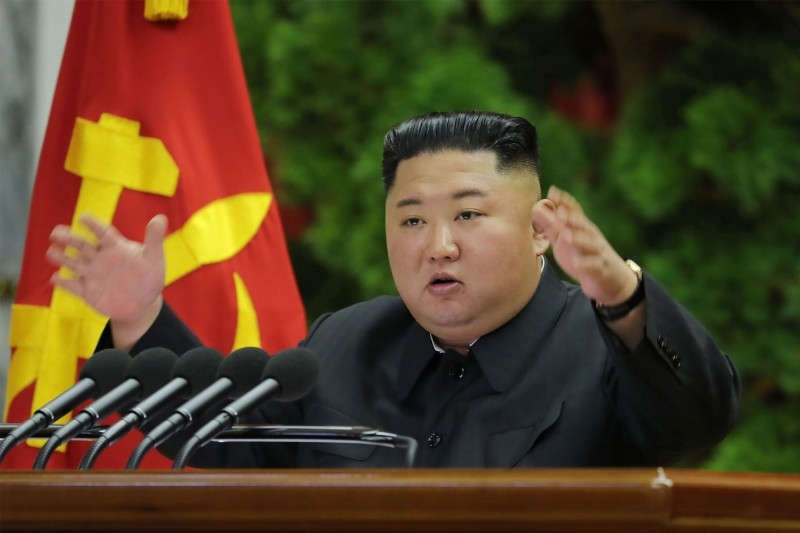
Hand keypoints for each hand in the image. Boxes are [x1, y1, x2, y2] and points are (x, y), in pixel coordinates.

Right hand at [47, 214, 166, 347]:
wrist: (142, 305)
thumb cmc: (149, 279)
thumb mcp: (155, 259)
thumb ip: (154, 240)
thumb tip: (160, 218)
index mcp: (116, 248)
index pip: (103, 233)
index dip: (93, 225)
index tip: (83, 217)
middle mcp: (100, 259)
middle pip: (82, 246)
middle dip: (69, 239)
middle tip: (56, 233)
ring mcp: (93, 275)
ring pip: (74, 263)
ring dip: (62, 258)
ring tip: (51, 252)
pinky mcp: (88, 292)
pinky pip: (73, 286)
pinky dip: (64, 283)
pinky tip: (54, 278)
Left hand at [532, 186, 637, 305]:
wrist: (609, 278)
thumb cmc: (582, 254)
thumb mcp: (566, 239)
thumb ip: (551, 225)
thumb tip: (535, 208)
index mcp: (581, 228)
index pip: (574, 211)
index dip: (564, 202)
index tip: (552, 191)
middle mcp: (590, 236)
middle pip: (582, 224)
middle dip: (572, 217)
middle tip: (559, 211)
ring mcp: (597, 252)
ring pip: (590, 243)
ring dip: (579, 239)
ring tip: (567, 236)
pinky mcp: (601, 268)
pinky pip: (594, 265)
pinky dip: (587, 264)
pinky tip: (578, 264)